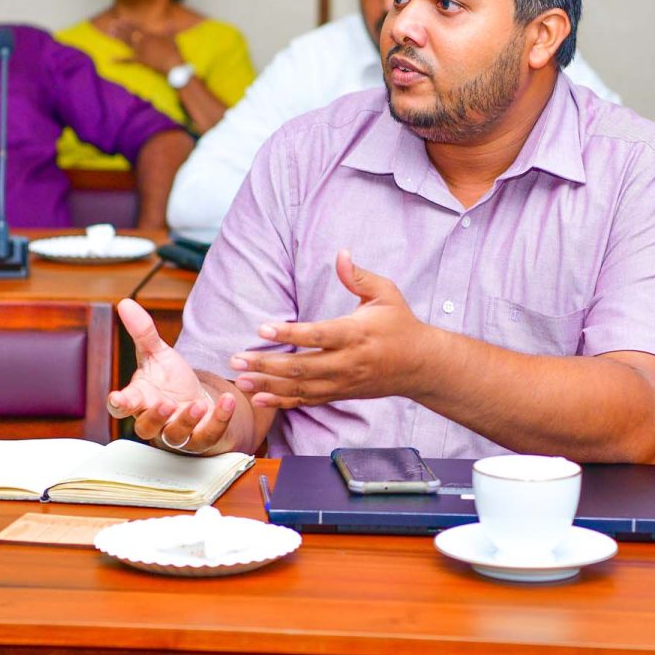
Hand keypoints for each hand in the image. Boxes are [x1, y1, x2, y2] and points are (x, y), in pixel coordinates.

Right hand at [107, 299, 236, 452]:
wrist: (197, 399)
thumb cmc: (170, 381)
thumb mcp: (158, 353)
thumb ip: (142, 332)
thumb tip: (126, 304)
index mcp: (140, 399)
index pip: (122, 406)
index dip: (119, 404)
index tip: (119, 399)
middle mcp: (156, 420)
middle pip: (146, 427)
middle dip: (155, 417)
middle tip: (166, 404)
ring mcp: (178, 432)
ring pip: (175, 435)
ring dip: (186, 421)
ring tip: (196, 405)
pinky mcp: (202, 438)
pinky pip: (209, 435)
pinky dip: (219, 419)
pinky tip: (227, 402)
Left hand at [108, 19, 183, 73]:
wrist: (172, 64)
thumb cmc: (173, 50)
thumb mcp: (171, 37)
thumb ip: (170, 28)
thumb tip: (172, 21)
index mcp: (149, 34)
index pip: (136, 27)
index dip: (127, 23)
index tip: (120, 19)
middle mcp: (143, 41)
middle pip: (129, 33)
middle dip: (120, 28)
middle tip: (111, 24)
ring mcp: (140, 50)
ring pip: (126, 42)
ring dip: (118, 37)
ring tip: (110, 33)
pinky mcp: (140, 60)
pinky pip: (128, 60)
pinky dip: (120, 60)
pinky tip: (111, 59)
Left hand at [230, 250, 433, 408]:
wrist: (419, 366)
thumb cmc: (400, 324)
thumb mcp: (386, 294)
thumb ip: (359, 276)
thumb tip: (341, 253)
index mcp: (356, 334)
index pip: (318, 335)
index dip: (289, 334)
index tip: (262, 329)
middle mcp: (347, 362)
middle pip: (302, 366)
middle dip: (265, 364)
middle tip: (236, 358)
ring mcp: (342, 382)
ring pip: (300, 387)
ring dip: (267, 384)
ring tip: (239, 379)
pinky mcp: (340, 394)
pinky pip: (307, 400)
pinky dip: (282, 400)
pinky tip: (260, 397)